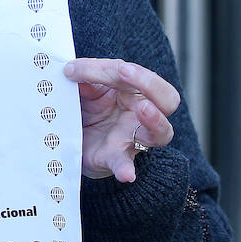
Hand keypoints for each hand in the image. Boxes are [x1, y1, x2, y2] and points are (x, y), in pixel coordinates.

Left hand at [64, 58, 179, 183]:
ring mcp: (133, 138)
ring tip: (143, 109)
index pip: (136, 73)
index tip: (78, 69)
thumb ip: (85, 78)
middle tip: (125, 72)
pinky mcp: (116, 159)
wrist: (77, 141)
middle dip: (149, 83)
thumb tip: (73, 70)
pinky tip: (126, 174)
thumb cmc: (89, 108)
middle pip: (167, 99)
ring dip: (154, 120)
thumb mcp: (86, 88)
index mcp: (136, 91)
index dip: (111, 67)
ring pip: (161, 132)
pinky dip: (125, 169)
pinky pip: (125, 164)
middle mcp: (142, 114)